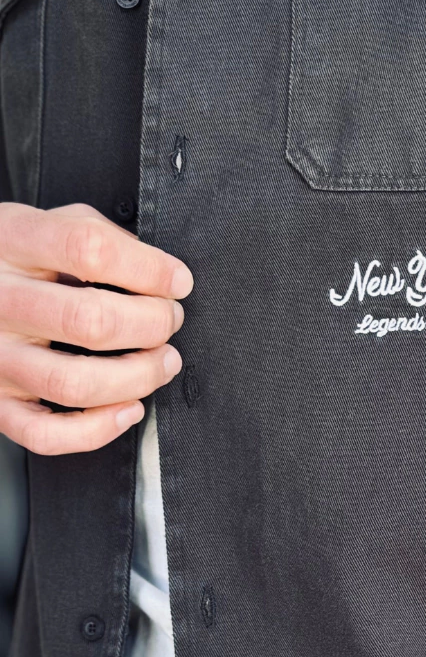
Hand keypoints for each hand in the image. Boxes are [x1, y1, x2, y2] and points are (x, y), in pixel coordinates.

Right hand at [0, 202, 192, 453]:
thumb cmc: (14, 256)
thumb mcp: (48, 222)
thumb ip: (100, 236)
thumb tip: (160, 272)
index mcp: (12, 241)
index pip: (87, 249)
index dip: (149, 269)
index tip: (178, 281)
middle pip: (90, 321)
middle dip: (152, 324)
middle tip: (169, 319)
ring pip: (73, 383)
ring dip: (138, 377)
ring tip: (163, 361)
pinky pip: (44, 434)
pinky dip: (97, 430)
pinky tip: (127, 408)